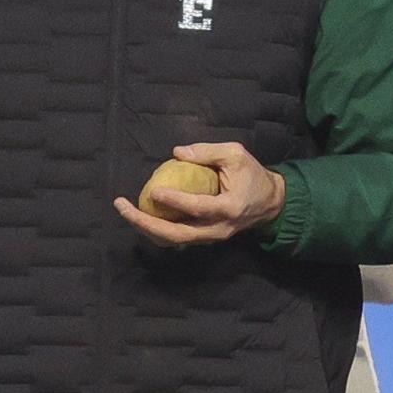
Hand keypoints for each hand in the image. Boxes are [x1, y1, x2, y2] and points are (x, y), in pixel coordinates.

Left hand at [114, 142, 285, 246]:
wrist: (270, 203)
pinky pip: (176, 238)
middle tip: (122, 207)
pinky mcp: (204, 238)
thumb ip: (207, 152)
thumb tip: (176, 153)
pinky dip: (156, 229)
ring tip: (125, 211)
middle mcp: (217, 229)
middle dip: (145, 223)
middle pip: (176, 235)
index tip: (154, 191)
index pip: (198, 208)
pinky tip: (141, 215)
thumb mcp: (235, 154)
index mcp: (228, 208)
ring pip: (173, 241)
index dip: (175, 201)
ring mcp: (210, 238)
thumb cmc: (253, 175)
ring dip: (146, 228)